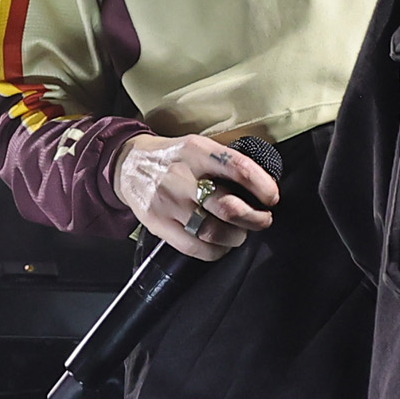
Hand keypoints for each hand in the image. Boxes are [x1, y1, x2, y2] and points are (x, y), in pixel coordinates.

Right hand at [108, 131, 277, 261]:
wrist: (127, 165)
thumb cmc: (173, 158)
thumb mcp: (197, 147)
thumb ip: (225, 163)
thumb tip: (262, 187)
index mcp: (197, 151)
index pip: (239, 169)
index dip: (263, 187)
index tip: (272, 198)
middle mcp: (182, 177)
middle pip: (229, 207)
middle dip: (255, 219)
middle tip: (263, 220)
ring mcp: (168, 203)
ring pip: (214, 231)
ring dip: (237, 237)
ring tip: (240, 233)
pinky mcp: (158, 224)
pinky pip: (195, 247)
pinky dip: (216, 251)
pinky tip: (221, 244)